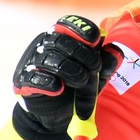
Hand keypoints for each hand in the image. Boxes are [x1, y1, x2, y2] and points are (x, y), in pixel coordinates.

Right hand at [12, 15, 121, 139]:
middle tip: (95, 68)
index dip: (81, 29)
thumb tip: (116, 51)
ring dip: (70, 70)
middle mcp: (43, 47)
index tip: (95, 40)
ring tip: (81, 82)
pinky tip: (58, 89)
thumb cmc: (78, 88)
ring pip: (48, 58)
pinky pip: (34, 78)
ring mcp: (32, 64)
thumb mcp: (98, 76)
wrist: (59, 115)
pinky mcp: (24, 82)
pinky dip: (49, 83)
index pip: (66, 24)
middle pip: (58, 40)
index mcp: (62, 39)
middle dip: (82, 53)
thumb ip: (108, 63)